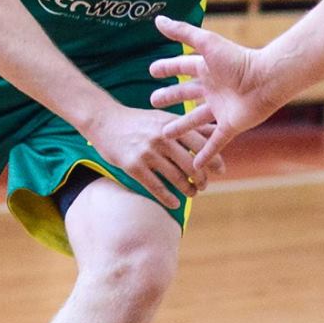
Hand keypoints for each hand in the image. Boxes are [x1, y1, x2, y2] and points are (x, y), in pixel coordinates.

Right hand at [83, 103, 207, 209]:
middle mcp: (161, 138)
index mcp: (171, 126)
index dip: (214, 160)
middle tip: (204, 185)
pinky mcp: (132, 165)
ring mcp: (146, 152)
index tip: (220, 171)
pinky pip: (156, 186)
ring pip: (177, 177)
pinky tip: (175, 203)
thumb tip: (217, 131)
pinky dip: (168, 198)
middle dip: (203, 179)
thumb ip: (188, 126)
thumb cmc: (137, 120)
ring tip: (192, 193)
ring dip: (188, 190)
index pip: (202, 145)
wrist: (103, 120)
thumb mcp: (163, 118)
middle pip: (192, 164)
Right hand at [148, 13, 280, 173]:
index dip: (166, 68)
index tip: (152, 71)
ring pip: (195, 120)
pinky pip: (214, 141)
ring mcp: (220, 109)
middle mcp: (212, 89)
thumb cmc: (238, 59)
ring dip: (181, 127)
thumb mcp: (206, 43)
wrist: (267, 80)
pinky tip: (194, 164)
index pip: (181, 68)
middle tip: (152, 101)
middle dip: (169, 97)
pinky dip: (204, 152)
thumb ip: (182, 33)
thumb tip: (158, 19)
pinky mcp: (230, 126)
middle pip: (185, 94)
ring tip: (164, 133)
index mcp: (206, 69)